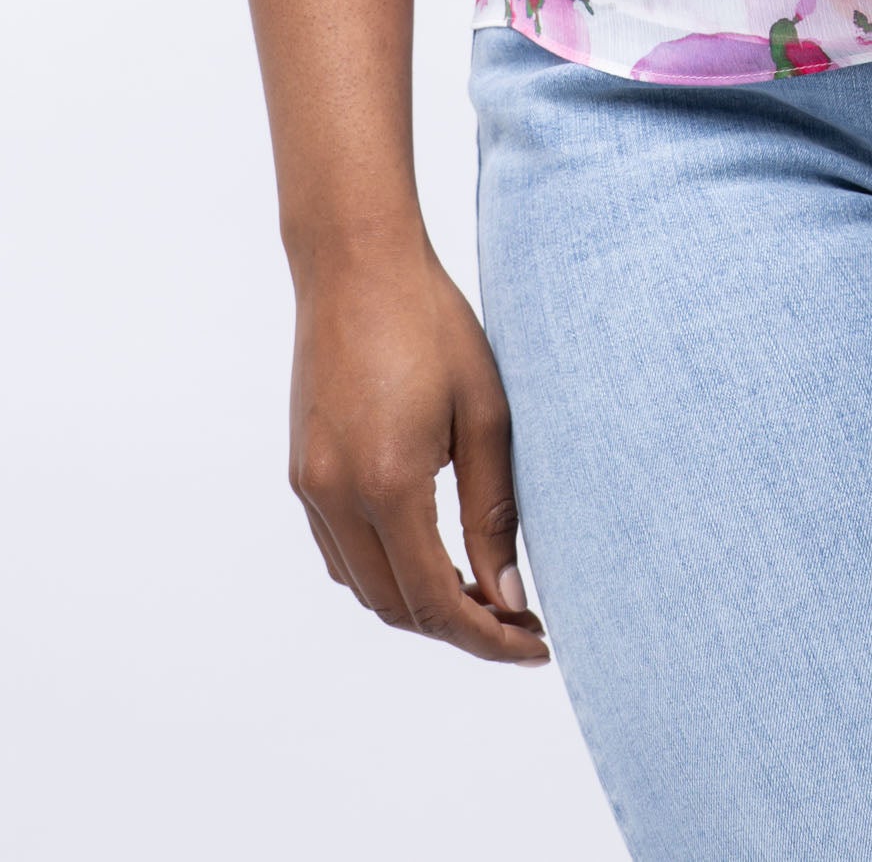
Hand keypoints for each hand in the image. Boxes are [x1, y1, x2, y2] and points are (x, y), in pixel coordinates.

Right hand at [288, 235, 549, 664]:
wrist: (355, 261)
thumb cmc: (432, 321)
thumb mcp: (485, 413)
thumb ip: (494, 511)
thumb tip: (511, 596)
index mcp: (388, 484)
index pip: (438, 600)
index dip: (489, 636)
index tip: (536, 643)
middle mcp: (337, 497)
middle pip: (397, 607)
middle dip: (460, 628)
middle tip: (520, 620)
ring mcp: (310, 487)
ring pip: (364, 588)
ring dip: (420, 604)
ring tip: (483, 591)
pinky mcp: (302, 472)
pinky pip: (340, 553)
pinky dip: (384, 572)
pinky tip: (430, 555)